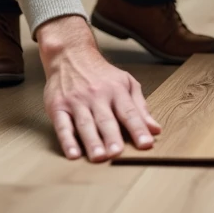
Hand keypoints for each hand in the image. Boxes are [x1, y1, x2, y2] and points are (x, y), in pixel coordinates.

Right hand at [37, 15, 161, 161]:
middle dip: (112, 137)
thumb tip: (155, 129)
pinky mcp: (58, 107)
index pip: (129, 112)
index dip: (138, 129)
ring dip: (92, 141)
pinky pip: (63, 126)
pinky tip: (73, 154)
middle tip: (118, 154)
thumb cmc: (101, 74)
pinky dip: (67, 141)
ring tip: (99, 157)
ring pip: (85, 124)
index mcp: (116, 90)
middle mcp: (97, 96)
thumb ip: (140, 107)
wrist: (70, 55)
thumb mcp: (126, 83)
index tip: (146, 144)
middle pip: (106, 120)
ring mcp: (76, 101)